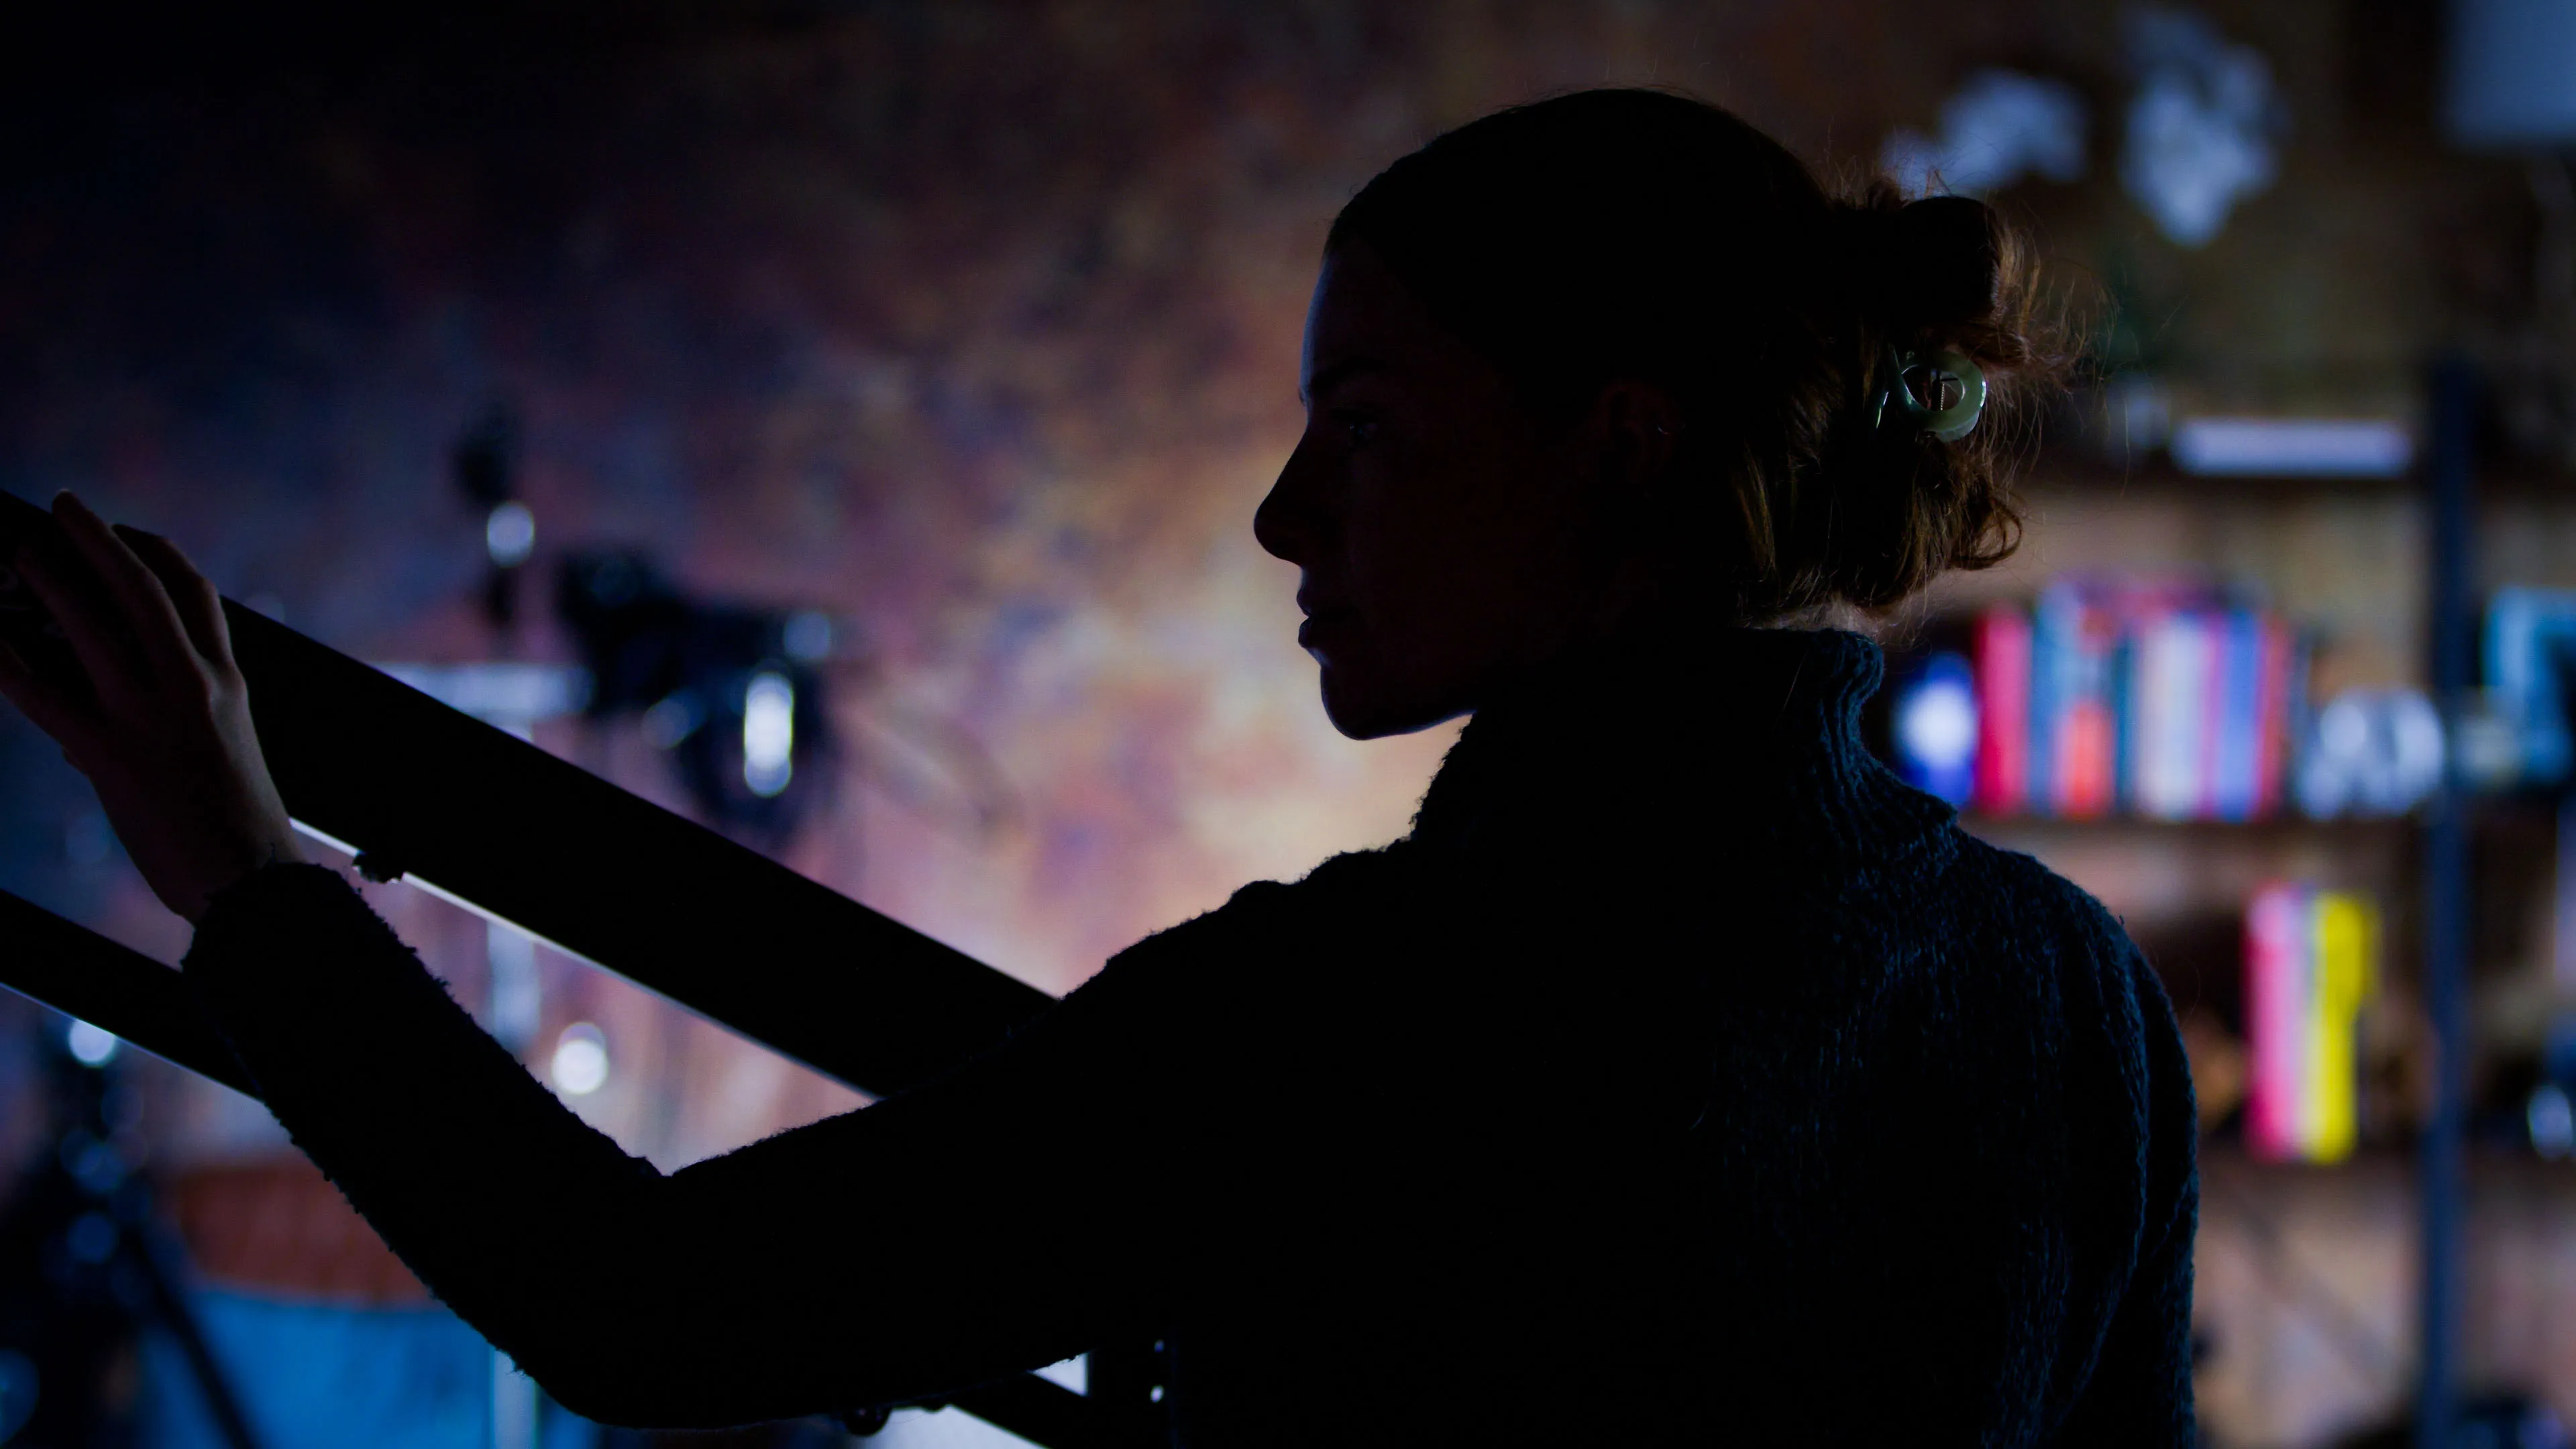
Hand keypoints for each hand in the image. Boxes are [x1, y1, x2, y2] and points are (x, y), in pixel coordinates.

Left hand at [0, 492, 301, 923]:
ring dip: (49, 579)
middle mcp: (192, 685)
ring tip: (17, 553)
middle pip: (142, 587)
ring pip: (92, 624)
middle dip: (98, 539)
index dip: (158, 553)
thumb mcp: (226, 751)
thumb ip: (174, 718)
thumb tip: (92, 716)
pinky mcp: (108, 752)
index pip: (196, 595)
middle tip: (62, 507)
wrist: (251, 879)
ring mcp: (150, 715)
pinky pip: (42, 693)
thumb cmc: (240, 826)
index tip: (127, 533)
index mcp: (228, 683)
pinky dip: (5, 658)